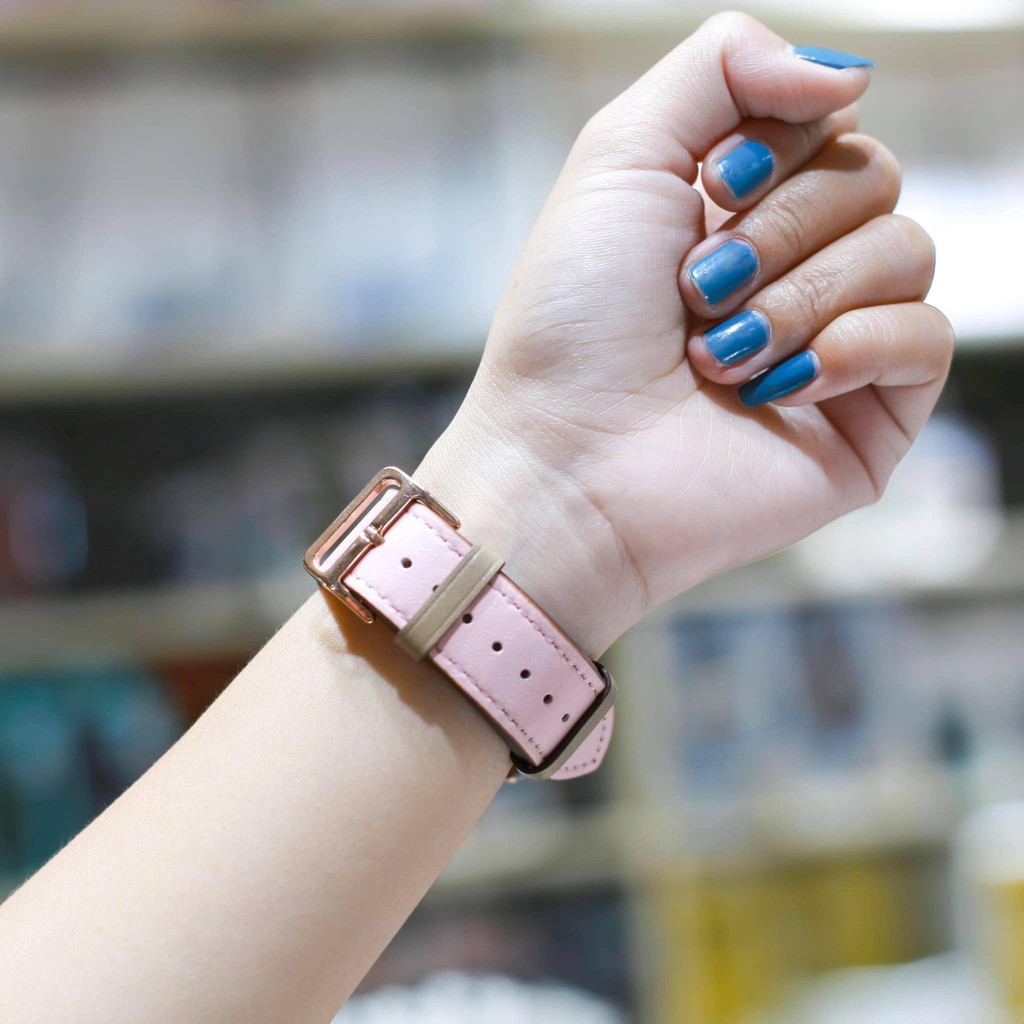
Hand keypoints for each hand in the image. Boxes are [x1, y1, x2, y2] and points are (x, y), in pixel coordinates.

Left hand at [418, 13, 952, 654]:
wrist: (567, 462)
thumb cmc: (573, 323)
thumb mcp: (622, 154)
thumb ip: (724, 65)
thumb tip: (849, 74)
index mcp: (741, 206)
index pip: (829, 118)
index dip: (775, 145)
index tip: (707, 191)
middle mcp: (795, 268)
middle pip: (873, 175)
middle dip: (778, 229)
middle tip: (697, 292)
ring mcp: (836, 343)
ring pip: (907, 250)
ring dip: (798, 296)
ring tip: (718, 356)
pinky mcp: (867, 419)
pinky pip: (927, 339)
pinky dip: (851, 348)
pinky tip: (777, 388)